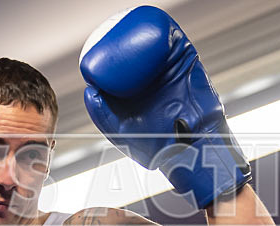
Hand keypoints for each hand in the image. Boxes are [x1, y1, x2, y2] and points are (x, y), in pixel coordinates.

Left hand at [80, 6, 250, 208]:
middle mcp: (149, 80)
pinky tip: (155, 24)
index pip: (116, 71)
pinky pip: (176, 42)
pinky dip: (167, 30)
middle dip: (123, 37)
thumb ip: (102, 115)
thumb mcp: (121, 133)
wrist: (190, 148)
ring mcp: (168, 71)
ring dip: (144, 30)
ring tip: (130, 23)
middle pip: (134, 52)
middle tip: (111, 31)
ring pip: (154, 44)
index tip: (95, 48)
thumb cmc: (156, 147)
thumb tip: (89, 90)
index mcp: (132, 94)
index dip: (106, 57)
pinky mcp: (186, 65)